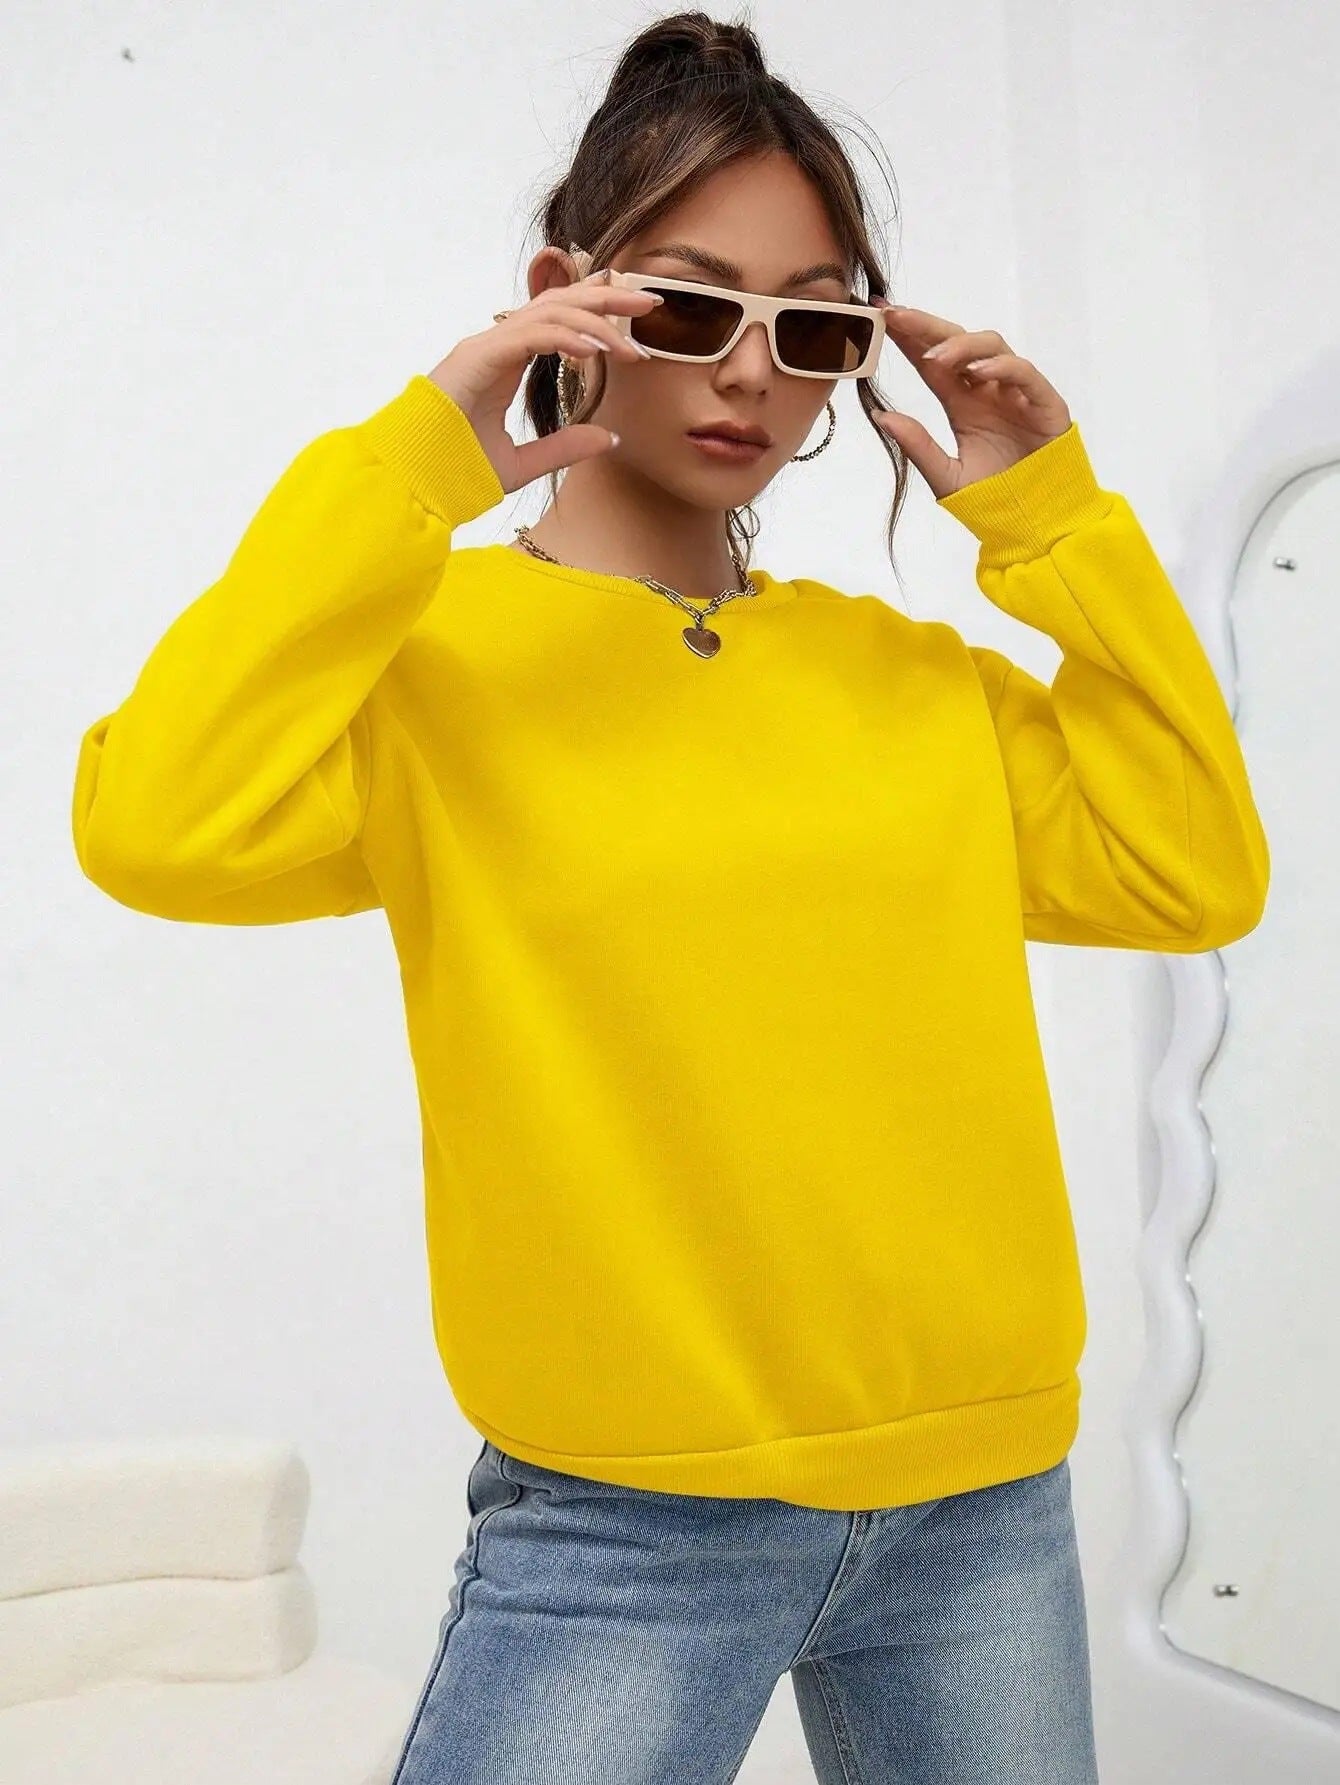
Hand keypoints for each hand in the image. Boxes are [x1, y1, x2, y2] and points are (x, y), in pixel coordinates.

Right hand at [425, 268, 660, 494]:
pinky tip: (594, 350)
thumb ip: (566, 447)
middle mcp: (496, 345)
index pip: (557, 319)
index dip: (596, 310)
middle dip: (606, 299)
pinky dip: (564, 337)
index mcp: (506, 361)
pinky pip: (528, 336)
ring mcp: (485, 348)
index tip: (636, 318)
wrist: (414, 482)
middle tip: (649, 304)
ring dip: (594, 321)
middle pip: (558, 303)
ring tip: (629, 342)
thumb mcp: (524, 463)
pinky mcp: (476, 359)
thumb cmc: (456, 470)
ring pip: (548, 313)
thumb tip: (611, 438)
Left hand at [869, 300, 1071, 498]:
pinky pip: (1023, 372)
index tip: (881, 317)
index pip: (931, 361)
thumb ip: (917, 446)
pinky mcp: (1043, 401)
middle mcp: (987, 389)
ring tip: (934, 357)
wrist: (1033, 520)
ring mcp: (1015, 391)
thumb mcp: (945, 476)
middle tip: (896, 316)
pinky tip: (977, 372)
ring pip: (991, 346)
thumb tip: (880, 417)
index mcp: (961, 402)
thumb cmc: (993, 497)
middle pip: (957, 342)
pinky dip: (1001, 367)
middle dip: (926, 326)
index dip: (908, 337)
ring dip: (961, 345)